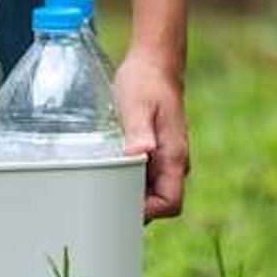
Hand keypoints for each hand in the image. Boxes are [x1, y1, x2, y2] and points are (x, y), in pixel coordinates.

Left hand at [113, 52, 189, 221]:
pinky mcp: (155, 154)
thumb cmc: (145, 83)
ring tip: (101, 189)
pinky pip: (144, 178)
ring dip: (129, 195)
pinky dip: (128, 181)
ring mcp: (165, 159)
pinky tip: (107, 174)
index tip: (120, 205)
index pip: (170, 204)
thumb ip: (139, 132)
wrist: (153, 64)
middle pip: (160, 204)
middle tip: (103, 203)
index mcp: (174, 157)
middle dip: (135, 209)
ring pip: (151, 192)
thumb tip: (141, 154)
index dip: (148, 212)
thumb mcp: (138, 106)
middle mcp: (174, 163)